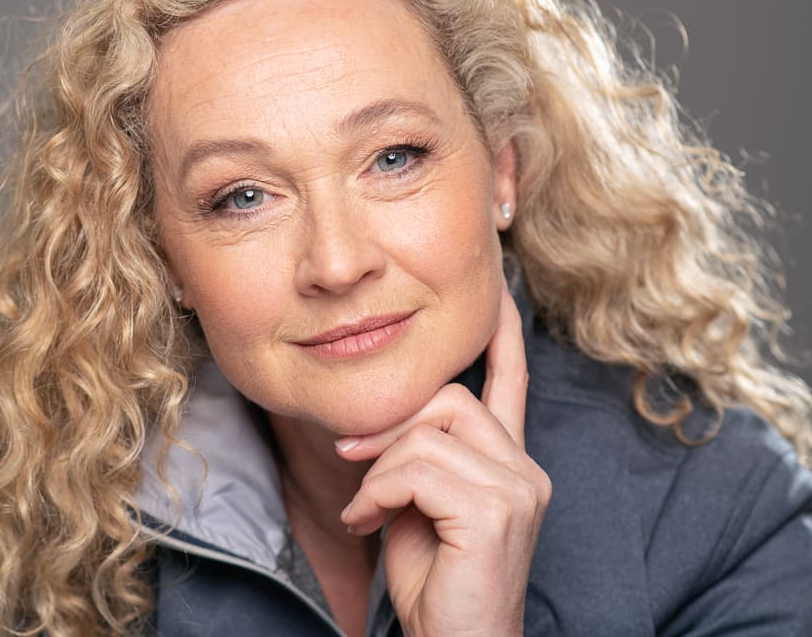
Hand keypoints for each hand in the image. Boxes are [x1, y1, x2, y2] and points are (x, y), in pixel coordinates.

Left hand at [336, 286, 550, 636]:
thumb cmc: (436, 582)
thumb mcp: (419, 505)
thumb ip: (416, 458)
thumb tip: (378, 427)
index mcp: (510, 463)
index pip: (512, 383)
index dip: (504, 335)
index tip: (498, 291)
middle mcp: (524, 469)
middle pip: (448, 398)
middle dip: (389, 425)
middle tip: (350, 458)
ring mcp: (517, 489)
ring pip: (426, 433)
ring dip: (378, 470)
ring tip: (364, 508)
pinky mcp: (495, 511)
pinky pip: (415, 469)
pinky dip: (377, 492)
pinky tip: (367, 521)